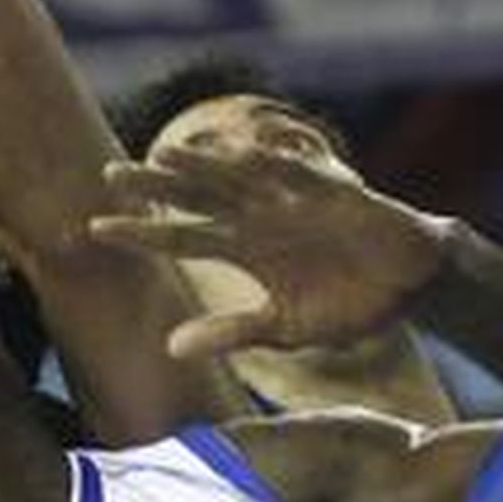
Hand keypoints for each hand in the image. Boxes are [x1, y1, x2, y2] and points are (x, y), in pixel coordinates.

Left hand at [90, 145, 450, 359]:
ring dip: (203, 167)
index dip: (139, 232)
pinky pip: (299, 175)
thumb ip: (230, 332)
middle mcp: (259, 217)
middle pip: (196, 196)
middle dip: (155, 185)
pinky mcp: (332, 193)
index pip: (179, 236)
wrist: (410, 284)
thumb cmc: (346, 303)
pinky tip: (242, 154)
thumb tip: (169, 347)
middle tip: (108, 175)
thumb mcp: (283, 327)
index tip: (92, 229)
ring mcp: (292, 201)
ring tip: (165, 157)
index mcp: (243, 248)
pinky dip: (274, 164)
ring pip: (237, 177)